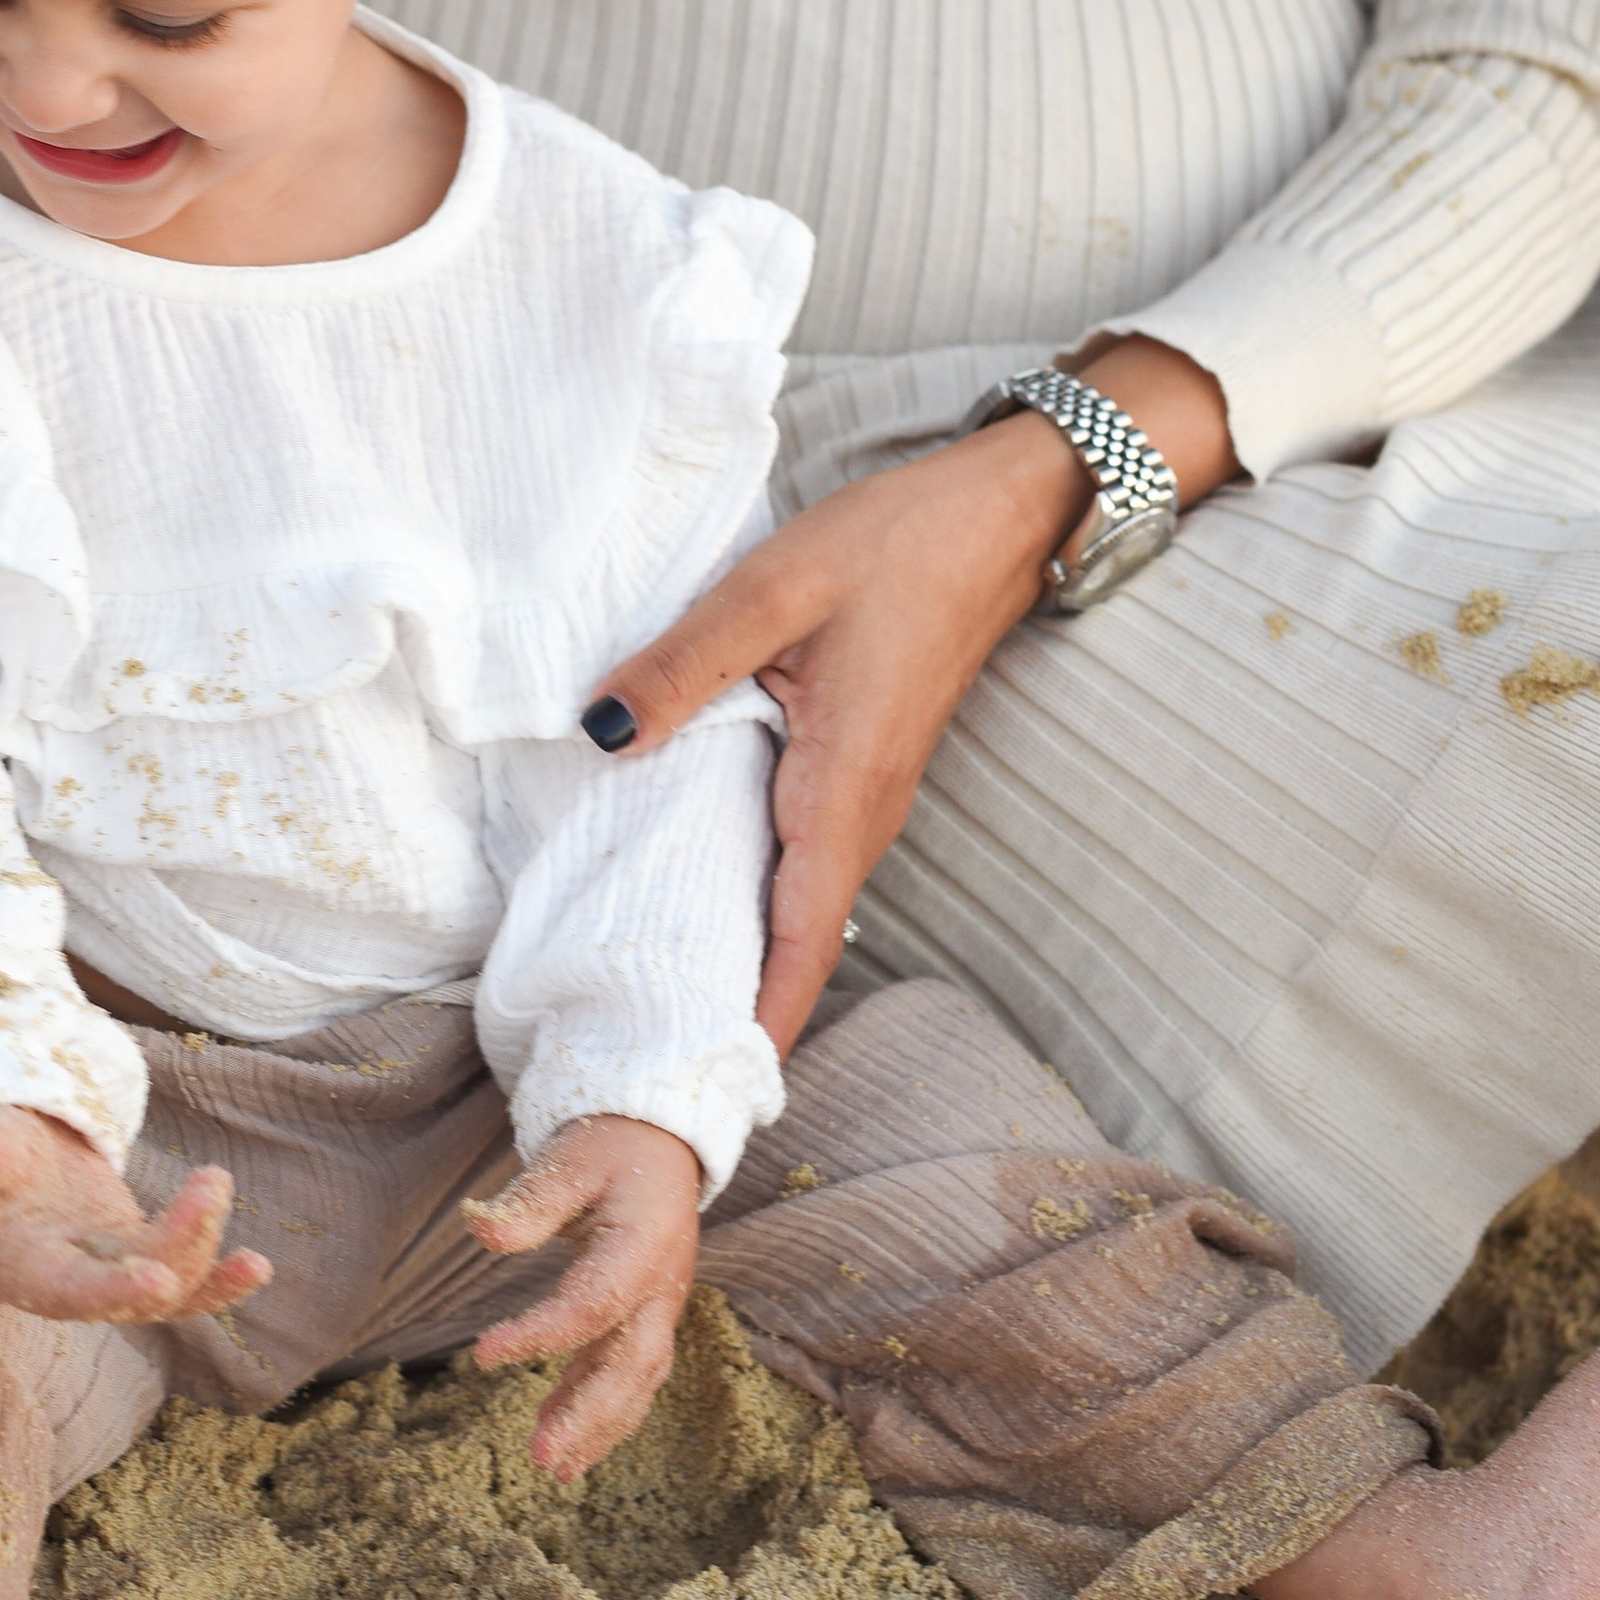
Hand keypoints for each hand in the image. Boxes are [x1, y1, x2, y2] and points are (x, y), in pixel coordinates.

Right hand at [0, 1104, 273, 1324]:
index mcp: (19, 1268)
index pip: (66, 1291)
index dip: (110, 1291)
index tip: (157, 1281)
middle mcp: (67, 1287)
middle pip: (130, 1291)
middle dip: (179, 1247)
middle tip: (210, 1182)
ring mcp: (107, 1273)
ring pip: (167, 1284)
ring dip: (203, 1245)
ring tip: (215, 1179)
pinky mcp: (136, 1255)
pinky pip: (183, 1277)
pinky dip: (220, 1279)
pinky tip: (257, 1266)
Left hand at [465, 1115, 702, 1481]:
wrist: (662, 1143)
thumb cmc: (610, 1147)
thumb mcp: (571, 1159)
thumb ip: (530, 1201)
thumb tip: (479, 1230)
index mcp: (644, 1245)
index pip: (591, 1304)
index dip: (539, 1334)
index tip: (482, 1353)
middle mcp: (661, 1287)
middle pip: (633, 1364)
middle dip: (590, 1416)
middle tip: (541, 1457)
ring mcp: (659, 1307)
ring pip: (637, 1381)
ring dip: (598, 1427)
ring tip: (552, 1468)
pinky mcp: (647, 1318)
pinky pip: (630, 1376)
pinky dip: (601, 1412)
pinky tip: (564, 1444)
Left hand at [578, 338, 1238, 1061]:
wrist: (1000, 512)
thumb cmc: (896, 545)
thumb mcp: (771, 591)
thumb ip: (682, 664)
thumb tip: (599, 732)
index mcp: (843, 791)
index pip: (797, 943)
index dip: (756, 1022)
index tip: (706, 1088)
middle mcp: (863, 814)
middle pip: (794, 942)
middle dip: (732, 1011)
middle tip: (652, 1063)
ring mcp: (867, 795)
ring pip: (799, 904)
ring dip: (742, 957)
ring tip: (656, 1005)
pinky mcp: (860, 768)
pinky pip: (803, 858)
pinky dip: (756, 897)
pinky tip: (694, 893)